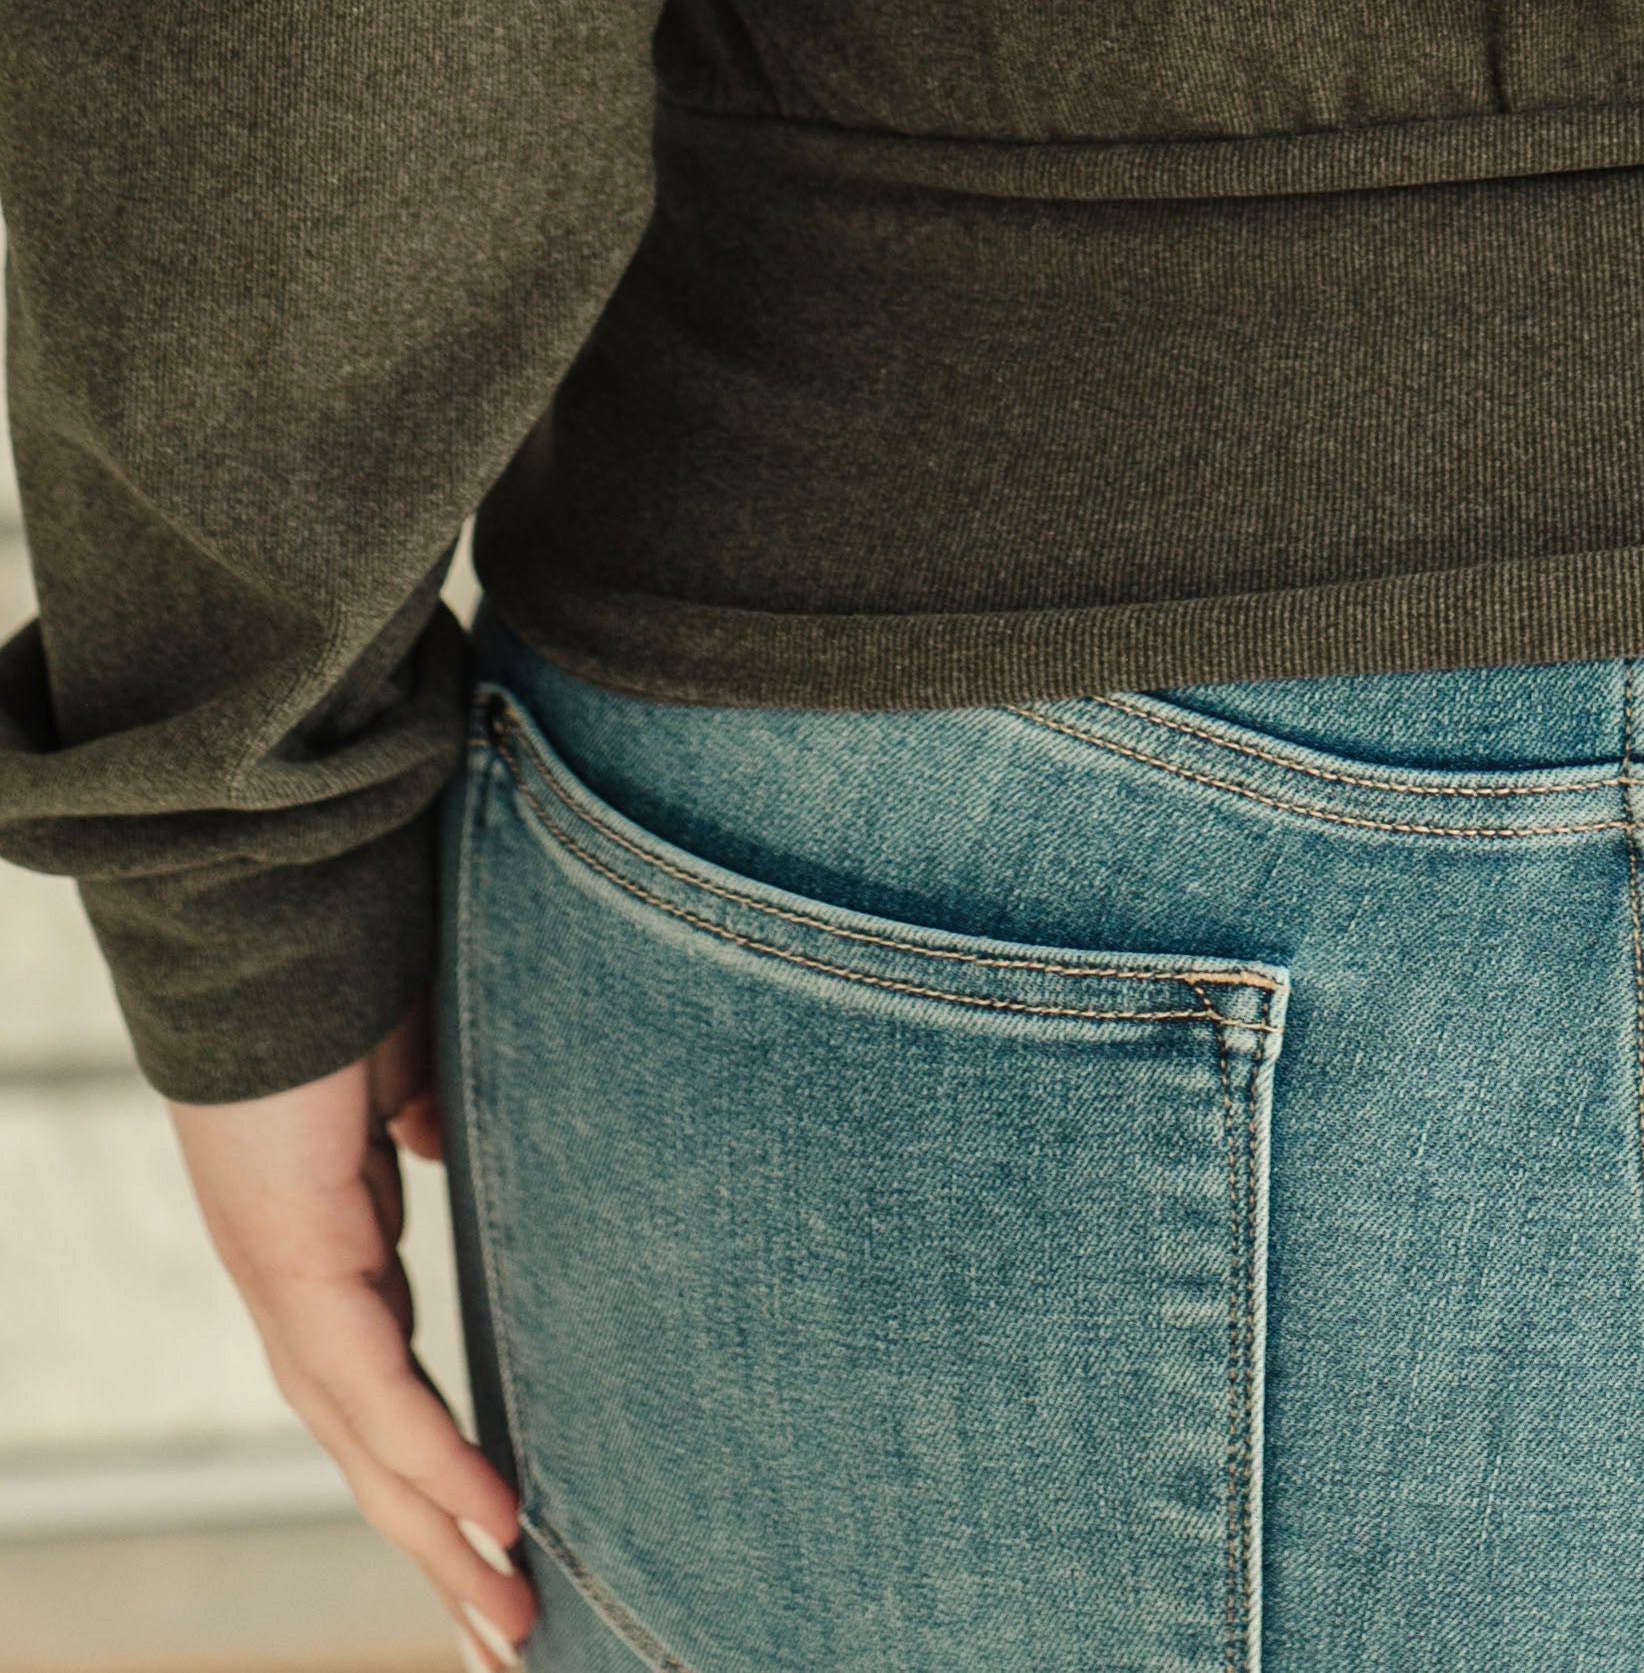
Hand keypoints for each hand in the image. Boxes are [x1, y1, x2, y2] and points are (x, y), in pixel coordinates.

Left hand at [168, 998, 534, 1662]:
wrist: (270, 905)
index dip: (434, 1462)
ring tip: (509, 1614)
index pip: (380, 1384)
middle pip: (368, 1448)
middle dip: (438, 1545)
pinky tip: (488, 1514)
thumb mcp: (420, 1062)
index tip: (497, 1528)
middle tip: (508, 1632)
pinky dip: (428, 1455)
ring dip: (440, 1535)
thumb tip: (442, 1151)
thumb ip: (432, 1121)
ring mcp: (285, 1275)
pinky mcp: (289, 1253)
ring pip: (365, 1443)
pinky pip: (370, 1384)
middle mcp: (296, 1280)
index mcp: (324, 1240)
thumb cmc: (346, 961)